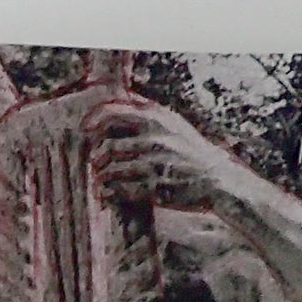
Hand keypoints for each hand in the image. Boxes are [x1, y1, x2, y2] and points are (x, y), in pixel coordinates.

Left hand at [85, 97, 233, 211]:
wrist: (217, 180)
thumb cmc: (189, 152)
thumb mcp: (173, 124)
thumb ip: (146, 115)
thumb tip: (114, 106)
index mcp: (157, 119)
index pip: (113, 113)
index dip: (93, 121)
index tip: (85, 130)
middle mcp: (155, 139)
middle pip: (107, 146)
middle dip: (97, 158)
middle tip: (97, 164)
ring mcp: (155, 163)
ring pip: (109, 171)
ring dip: (101, 178)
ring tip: (102, 182)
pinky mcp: (154, 187)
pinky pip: (117, 189)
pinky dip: (108, 194)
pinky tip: (109, 195)